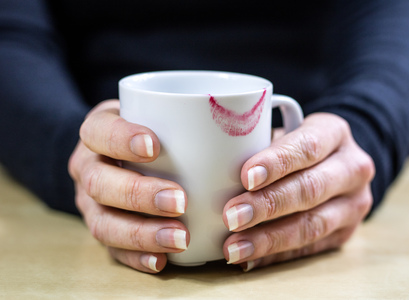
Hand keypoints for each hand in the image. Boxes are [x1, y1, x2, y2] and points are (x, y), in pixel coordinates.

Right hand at [68, 100, 188, 273]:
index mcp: (97, 134)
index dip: (120, 139)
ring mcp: (91, 203)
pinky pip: (112, 250)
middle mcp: (89, 168)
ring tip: (179, 238)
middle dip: (138, 194)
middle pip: (99, 183)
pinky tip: (162, 260)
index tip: (154, 147)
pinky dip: (137, 257)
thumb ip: (181, 116)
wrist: (121, 154)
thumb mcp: (157, 114)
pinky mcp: (104, 229)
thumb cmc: (149, 131)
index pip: (98, 132)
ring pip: (102, 223)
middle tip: (179, 201)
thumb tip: (237, 120)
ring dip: (141, 233)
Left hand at [222, 113, 374, 270]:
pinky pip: (309, 248)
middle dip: (267, 205)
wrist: (334, 162)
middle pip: (310, 188)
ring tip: (234, 247)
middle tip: (231, 216)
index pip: (307, 147)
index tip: (245, 177)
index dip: (277, 163)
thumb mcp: (284, 131)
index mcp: (334, 133)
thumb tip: (210, 164)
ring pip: (312, 224)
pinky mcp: (345, 232)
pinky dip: (276, 254)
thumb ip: (257, 142)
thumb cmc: (294, 145)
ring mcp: (354, 204)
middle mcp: (352, 168)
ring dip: (268, 238)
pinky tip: (249, 258)